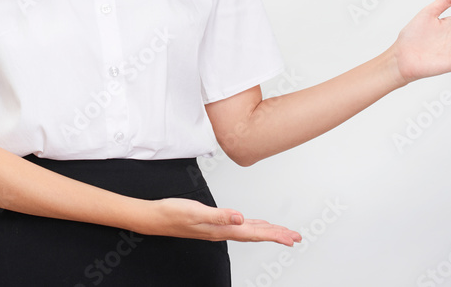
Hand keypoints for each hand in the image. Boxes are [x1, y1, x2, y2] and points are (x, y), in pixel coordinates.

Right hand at [139, 197, 301, 246]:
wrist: (155, 217)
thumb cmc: (173, 213)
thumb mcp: (196, 212)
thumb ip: (219, 215)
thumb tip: (241, 217)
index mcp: (222, 229)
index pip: (254, 233)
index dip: (274, 235)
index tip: (291, 238)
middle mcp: (223, 231)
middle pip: (256, 234)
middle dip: (277, 235)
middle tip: (295, 238)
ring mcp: (218, 228)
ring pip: (249, 231)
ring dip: (267, 231)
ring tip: (283, 233)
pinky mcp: (214, 223)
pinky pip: (240, 226)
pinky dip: (252, 226)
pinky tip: (256, 223)